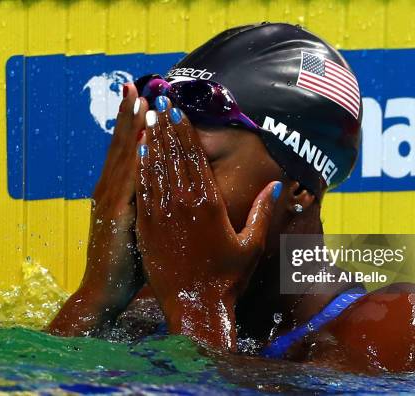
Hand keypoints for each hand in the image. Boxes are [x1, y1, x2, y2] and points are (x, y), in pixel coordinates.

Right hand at [47, 83, 148, 335]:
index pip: (127, 152)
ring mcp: (109, 200)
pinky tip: (143, 137)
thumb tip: (169, 189)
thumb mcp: (140, 227)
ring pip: (123, 156)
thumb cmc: (128, 262)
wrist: (104, 292)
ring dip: (131, 126)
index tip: (142, 101)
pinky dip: (135, 156)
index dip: (133, 125)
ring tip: (138, 99)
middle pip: (121, 145)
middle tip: (135, 86)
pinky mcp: (114, 213)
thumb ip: (150, 205)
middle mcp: (109, 190)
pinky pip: (129, 179)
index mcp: (116, 192)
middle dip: (129, 115)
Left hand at [134, 96, 280, 348]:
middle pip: (173, 156)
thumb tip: (277, 184)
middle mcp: (184, 203)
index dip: (186, 131)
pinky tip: (137, 152)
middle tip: (159, 102)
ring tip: (147, 119)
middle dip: (166, 127)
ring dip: (150, 141)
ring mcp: (162, 214)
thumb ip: (262, 211)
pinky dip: (139, 168)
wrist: (196, 306)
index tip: (179, 111)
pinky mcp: (146, 228)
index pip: (195, 158)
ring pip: (154, 168)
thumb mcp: (252, 245)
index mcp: (210, 203)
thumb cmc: (227, 278)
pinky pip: (142, 190)